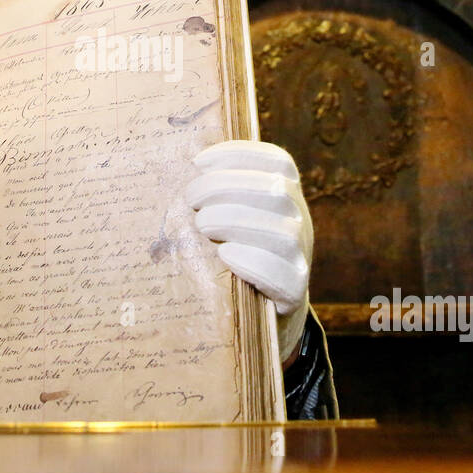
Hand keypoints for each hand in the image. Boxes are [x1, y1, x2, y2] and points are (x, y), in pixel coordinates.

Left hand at [186, 140, 311, 362]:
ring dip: (236, 221)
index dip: (239, 155)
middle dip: (226, 188)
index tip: (199, 162)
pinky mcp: (295, 294)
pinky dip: (252, 260)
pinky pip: (283, 274)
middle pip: (275, 191)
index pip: (277, 162)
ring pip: (282, 231)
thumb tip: (172, 171)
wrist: (261, 317)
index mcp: (286, 195)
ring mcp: (301, 257)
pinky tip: (225, 254)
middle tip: (190, 200)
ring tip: (202, 225)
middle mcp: (300, 221)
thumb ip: (217, 196)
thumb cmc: (234, 255)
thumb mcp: (233, 219)